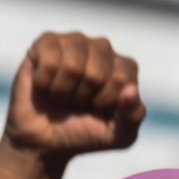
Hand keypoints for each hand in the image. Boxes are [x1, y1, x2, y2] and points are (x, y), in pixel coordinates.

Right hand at [0, 32, 145, 178]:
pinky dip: (44, 83)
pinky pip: (49, 62)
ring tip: (63, 95)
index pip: (121, 81)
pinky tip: (46, 85)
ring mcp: (75, 41)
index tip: (98, 109)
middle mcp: (103, 48)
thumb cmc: (86, 132)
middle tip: (77, 102)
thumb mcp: (119, 136)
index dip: (105, 103)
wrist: (46, 138)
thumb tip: (131, 89)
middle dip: (83, 98)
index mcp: (126, 68)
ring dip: (62, 92)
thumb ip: (133, 116)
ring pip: (72, 66)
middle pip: (96, 74)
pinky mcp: (47, 41)